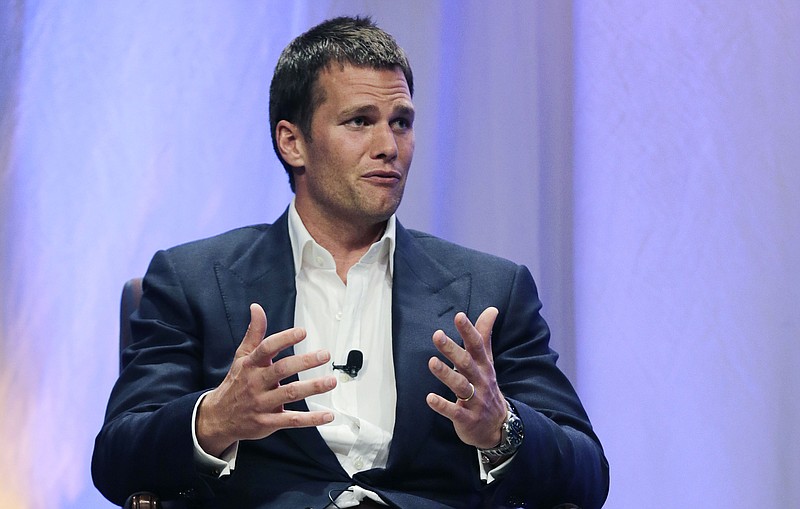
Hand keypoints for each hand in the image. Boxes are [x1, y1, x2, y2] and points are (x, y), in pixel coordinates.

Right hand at [196, 303, 335, 456]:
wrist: (218, 418)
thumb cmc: (237, 382)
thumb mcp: (242, 357)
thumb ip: (254, 333)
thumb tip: (257, 308)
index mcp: (251, 365)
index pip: (267, 348)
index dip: (284, 339)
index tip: (302, 332)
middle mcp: (256, 383)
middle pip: (281, 370)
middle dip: (304, 362)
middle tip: (324, 355)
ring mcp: (262, 403)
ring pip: (290, 393)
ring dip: (313, 387)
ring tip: (331, 381)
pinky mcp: (268, 422)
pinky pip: (292, 420)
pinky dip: (311, 419)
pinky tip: (328, 415)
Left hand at [426, 307, 506, 448]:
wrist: (498, 426)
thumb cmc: (486, 387)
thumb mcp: (487, 361)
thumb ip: (484, 335)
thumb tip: (492, 309)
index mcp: (484, 366)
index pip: (477, 345)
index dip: (468, 331)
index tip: (459, 316)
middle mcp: (480, 381)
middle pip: (466, 363)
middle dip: (452, 349)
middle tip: (437, 335)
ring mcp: (475, 400)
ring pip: (460, 385)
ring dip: (446, 374)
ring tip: (431, 362)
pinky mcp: (467, 418)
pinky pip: (454, 411)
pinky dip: (442, 405)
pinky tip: (430, 398)